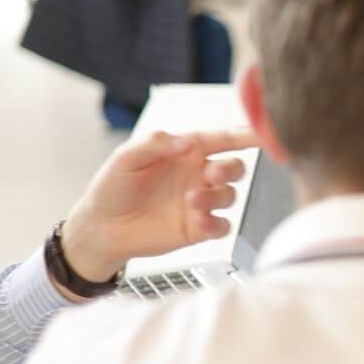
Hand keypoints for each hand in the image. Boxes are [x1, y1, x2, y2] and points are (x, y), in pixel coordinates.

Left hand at [59, 129, 256, 281]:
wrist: (101, 228)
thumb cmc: (112, 188)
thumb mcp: (126, 158)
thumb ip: (155, 143)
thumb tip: (186, 142)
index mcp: (185, 152)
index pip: (222, 139)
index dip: (245, 135)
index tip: (262, 134)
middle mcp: (197, 175)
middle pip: (234, 167)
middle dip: (231, 169)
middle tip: (212, 174)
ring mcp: (200, 202)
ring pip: (230, 196)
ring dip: (217, 197)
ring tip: (192, 202)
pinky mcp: (198, 228)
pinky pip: (222, 226)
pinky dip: (217, 224)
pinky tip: (200, 222)